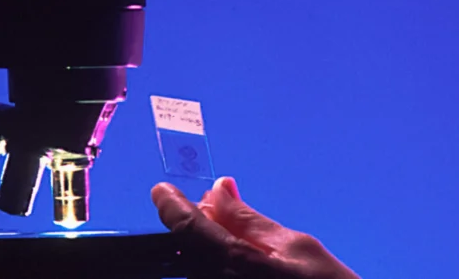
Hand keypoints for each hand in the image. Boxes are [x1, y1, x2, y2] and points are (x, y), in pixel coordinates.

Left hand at [151, 176, 359, 278]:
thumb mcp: (296, 246)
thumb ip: (249, 221)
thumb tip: (218, 190)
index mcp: (237, 264)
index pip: (187, 229)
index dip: (171, 206)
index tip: (162, 191)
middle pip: (189, 250)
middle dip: (198, 226)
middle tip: (218, 211)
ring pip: (199, 269)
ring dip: (209, 251)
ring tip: (244, 244)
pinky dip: (220, 266)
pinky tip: (244, 265)